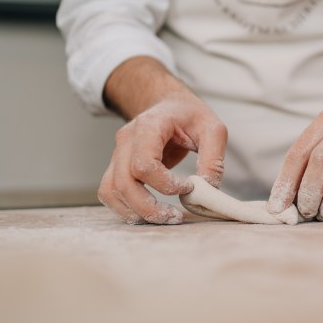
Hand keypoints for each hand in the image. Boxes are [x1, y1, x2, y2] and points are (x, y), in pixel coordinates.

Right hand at [98, 71, 226, 224]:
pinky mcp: (117, 166)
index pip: (144, 163)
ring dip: (135, 211)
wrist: (169, 105)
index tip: (189, 187)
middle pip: (124, 182)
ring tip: (163, 218)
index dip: (165, 183)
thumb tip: (207, 190)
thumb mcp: (212, 129)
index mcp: (149, 126)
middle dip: (149, 207)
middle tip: (174, 217)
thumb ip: (213, 159)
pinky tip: (148, 213)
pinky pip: (110, 192)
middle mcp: (126, 140)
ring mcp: (118, 153)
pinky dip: (124, 208)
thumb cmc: (189, 115)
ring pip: (112, 190)